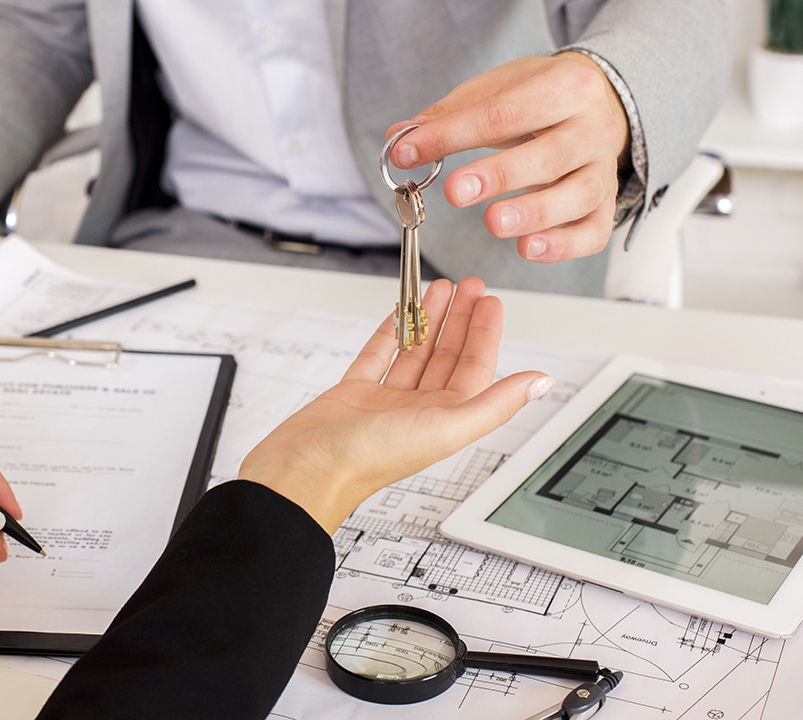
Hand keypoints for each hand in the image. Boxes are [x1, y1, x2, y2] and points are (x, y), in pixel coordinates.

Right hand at [238, 277, 551, 532]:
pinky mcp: (353, 394)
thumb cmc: (368, 461)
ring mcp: (384, 402)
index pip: (476, 369)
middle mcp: (418, 411)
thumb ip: (495, 404)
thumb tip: (540, 383)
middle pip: (448, 357)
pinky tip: (399, 314)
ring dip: (429, 320)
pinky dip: (390, 332)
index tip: (491, 302)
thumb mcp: (444, 428)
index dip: (485, 334)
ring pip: (415, 352)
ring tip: (440, 289)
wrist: (304, 470)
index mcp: (444, 421)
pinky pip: (377, 355)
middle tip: (470, 286)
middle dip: (461, 320)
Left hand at [387, 52, 629, 263]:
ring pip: (578, 196)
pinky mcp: (606, 205)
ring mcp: (603, 170)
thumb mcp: (496, 90)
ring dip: (535, 213)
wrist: (599, 102)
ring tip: (494, 224)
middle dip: (500, 175)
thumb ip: (448, 116)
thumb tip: (398, 138)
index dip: (453, 135)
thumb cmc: (538, 98)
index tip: (407, 152)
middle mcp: (592, 129)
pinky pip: (594, 232)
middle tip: (456, 192)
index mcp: (566, 87)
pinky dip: (564, 245)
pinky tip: (528, 249)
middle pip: (550, 155)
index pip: (504, 114)